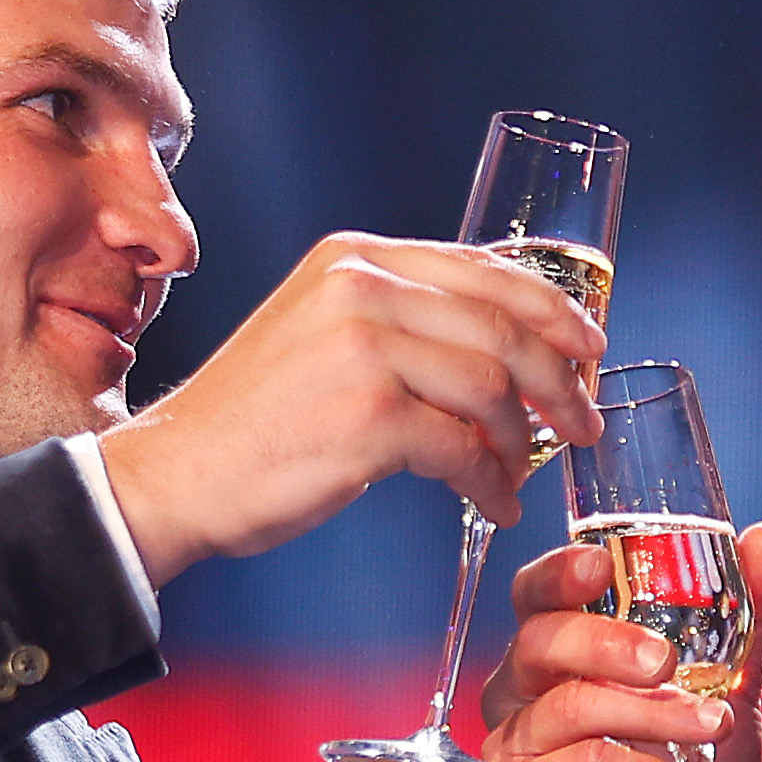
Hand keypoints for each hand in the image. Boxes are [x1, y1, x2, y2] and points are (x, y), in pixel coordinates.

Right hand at [96, 233, 604, 583]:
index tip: (588, 347)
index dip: (551, 310)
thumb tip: (500, 347)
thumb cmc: (253, 422)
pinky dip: (490, 482)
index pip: (483, 269)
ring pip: (491, 386)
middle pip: (502, 325)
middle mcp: (359, 287)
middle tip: (584, 423)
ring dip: (522, 441)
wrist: (173, 476)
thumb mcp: (322, 334)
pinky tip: (493, 503)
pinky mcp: (366, 414)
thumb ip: (397, 322)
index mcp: (354, 258)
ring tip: (522, 475)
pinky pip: (462, 448)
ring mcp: (363, 347)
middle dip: (558, 381)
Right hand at [479, 522, 761, 761]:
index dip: (558, 573)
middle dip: (605, 641)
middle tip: (665, 661)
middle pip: (539, 640)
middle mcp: (526, 690)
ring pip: (566, 704)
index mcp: (564, 649)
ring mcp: (519, 745)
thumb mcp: (731, 687)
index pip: (538, 593)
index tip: (598, 565)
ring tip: (708, 731)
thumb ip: (748, 617)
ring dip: (647, 715)